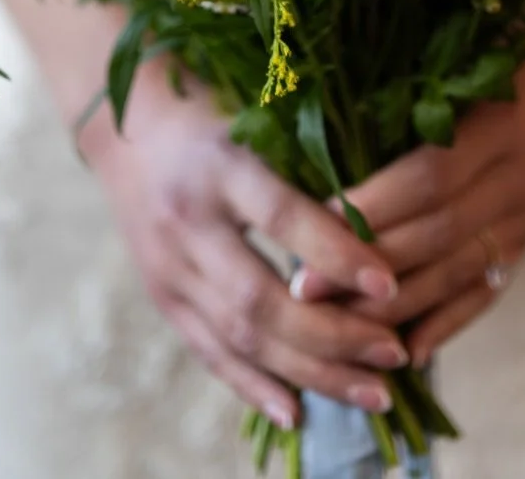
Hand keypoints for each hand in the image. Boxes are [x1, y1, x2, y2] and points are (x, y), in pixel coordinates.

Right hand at [81, 57, 408, 428]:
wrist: (129, 128)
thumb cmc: (217, 112)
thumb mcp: (259, 116)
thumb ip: (308, 160)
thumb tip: (383, 216)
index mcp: (218, 164)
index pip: (281, 217)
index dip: (335, 253)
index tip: (389, 283)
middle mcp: (187, 222)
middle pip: (259, 298)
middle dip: (334, 336)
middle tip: (396, 353)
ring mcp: (168, 268)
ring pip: (240, 337)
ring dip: (311, 373)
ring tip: (373, 393)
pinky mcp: (162, 298)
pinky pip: (210, 354)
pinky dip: (256, 387)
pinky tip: (300, 412)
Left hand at [292, 0, 524, 362]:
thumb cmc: (467, 63)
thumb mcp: (441, 69)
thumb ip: (392, 105)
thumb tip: (308, 151)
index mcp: (499, 123)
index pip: (429, 176)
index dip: (371, 206)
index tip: (311, 225)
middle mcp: (524, 175)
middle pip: (441, 233)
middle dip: (368, 267)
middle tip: (304, 290)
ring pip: (459, 273)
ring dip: (396, 306)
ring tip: (336, 326)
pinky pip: (485, 296)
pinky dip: (445, 325)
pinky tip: (407, 349)